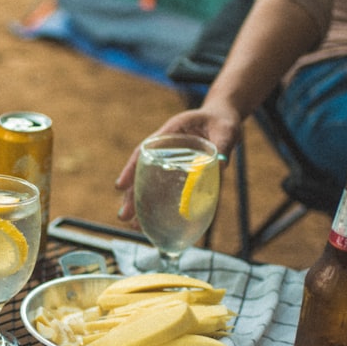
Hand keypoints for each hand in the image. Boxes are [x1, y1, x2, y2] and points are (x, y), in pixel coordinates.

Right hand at [115, 107, 239, 222]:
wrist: (222, 121)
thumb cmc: (222, 122)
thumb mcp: (226, 130)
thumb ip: (223, 146)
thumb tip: (220, 166)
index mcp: (170, 133)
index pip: (144, 151)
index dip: (131, 168)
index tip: (120, 186)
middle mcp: (165, 149)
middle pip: (141, 172)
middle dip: (131, 195)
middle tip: (124, 216)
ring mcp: (169, 162)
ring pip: (149, 183)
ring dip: (141, 203)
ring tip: (135, 225)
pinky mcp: (178, 172)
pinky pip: (164, 189)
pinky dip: (158, 204)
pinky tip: (153, 220)